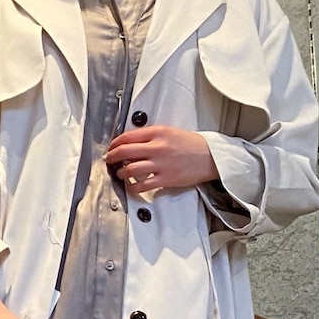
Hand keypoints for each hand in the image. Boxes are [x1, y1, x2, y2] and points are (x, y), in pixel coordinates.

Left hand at [104, 126, 219, 194]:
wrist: (209, 156)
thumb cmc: (191, 145)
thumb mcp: (169, 132)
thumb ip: (151, 136)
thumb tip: (132, 143)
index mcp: (158, 132)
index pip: (128, 136)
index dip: (115, 143)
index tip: (112, 147)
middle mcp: (157, 147)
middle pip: (125, 151)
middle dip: (112, 156)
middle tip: (109, 160)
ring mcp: (160, 164)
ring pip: (130, 169)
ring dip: (121, 173)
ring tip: (121, 174)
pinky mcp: (165, 179)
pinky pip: (142, 185)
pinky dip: (133, 187)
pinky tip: (131, 186)